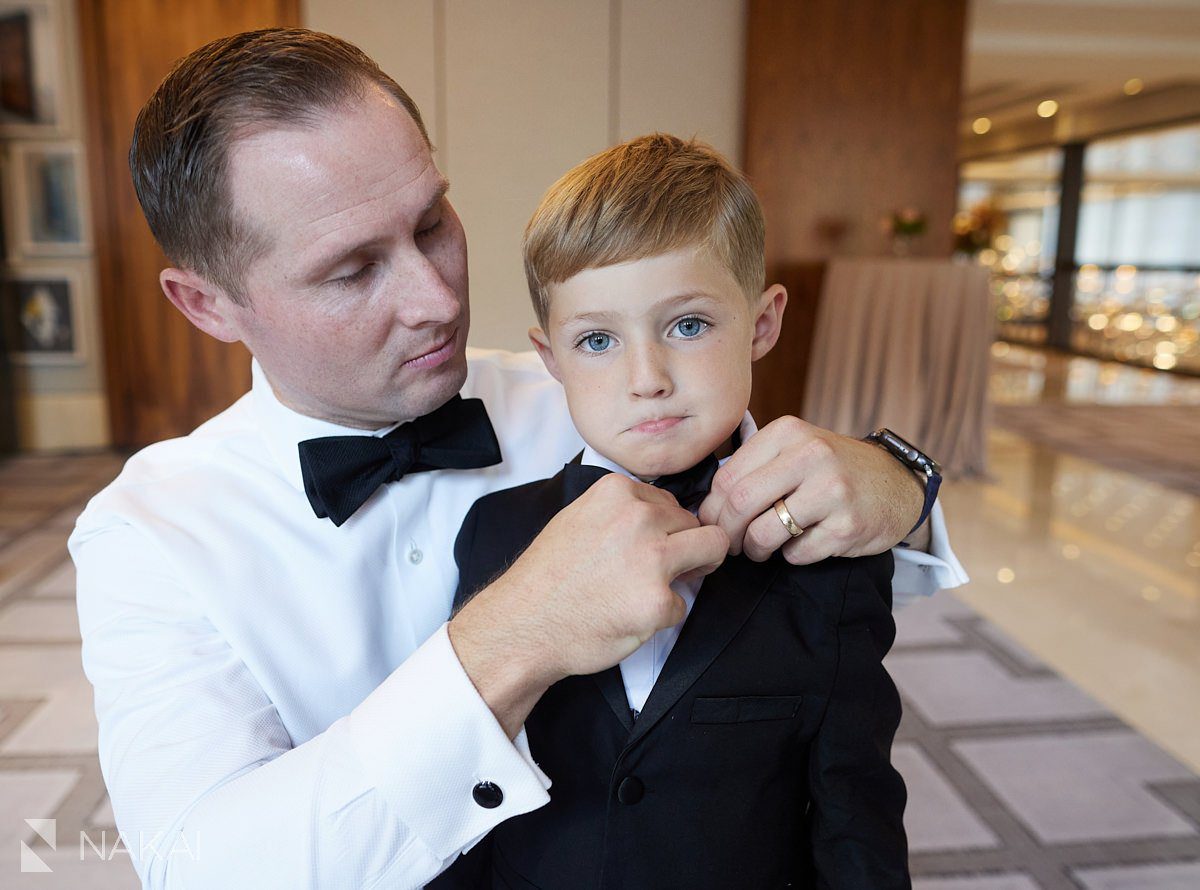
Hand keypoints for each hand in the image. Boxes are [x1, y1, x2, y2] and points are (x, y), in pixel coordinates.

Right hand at [449, 474, 727, 735]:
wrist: (522, 625)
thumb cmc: (547, 578)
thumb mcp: (580, 518)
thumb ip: (623, 512)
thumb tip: (666, 518)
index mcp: (618, 492)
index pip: (670, 501)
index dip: (664, 529)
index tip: (648, 548)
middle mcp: (639, 518)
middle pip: (695, 524)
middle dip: (684, 549)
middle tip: (654, 573)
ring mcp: (652, 559)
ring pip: (711, 550)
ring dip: (690, 572)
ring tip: (651, 589)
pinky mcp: (658, 601)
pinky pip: (684, 604)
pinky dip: (662, 615)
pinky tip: (628, 617)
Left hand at [698, 416, 923, 564]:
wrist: (896, 484)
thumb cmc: (832, 470)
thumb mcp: (796, 449)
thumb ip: (754, 466)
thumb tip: (706, 506)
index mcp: (789, 432)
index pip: (727, 476)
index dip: (712, 508)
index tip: (712, 523)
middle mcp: (811, 455)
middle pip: (739, 504)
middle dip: (726, 533)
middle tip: (729, 545)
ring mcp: (832, 491)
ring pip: (764, 533)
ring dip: (754, 549)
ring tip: (760, 548)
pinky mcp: (847, 526)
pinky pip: (796, 553)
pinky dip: (790, 556)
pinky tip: (801, 544)